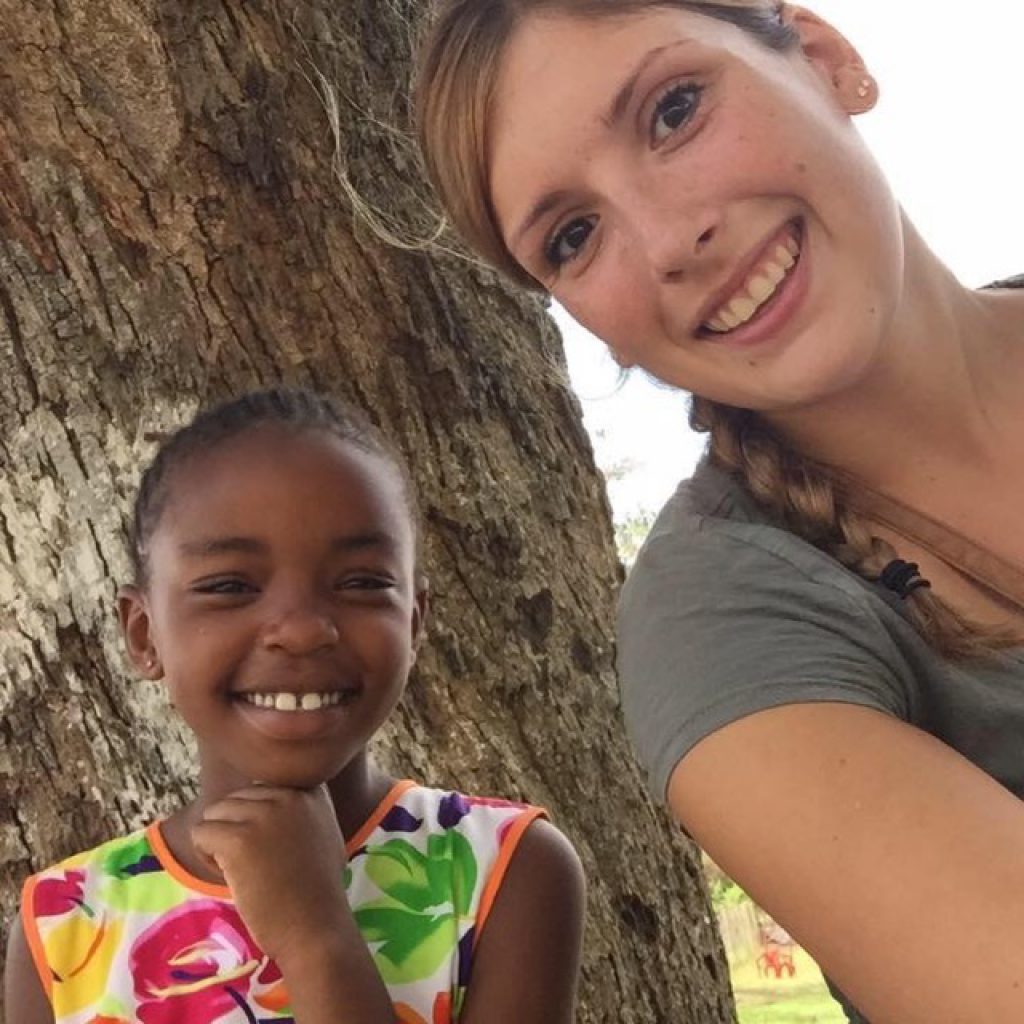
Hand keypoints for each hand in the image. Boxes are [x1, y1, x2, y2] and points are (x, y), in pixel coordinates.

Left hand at [192, 784, 349, 965]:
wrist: (316, 929)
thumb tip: (262, 799)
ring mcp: (264, 816)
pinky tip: (228, 876)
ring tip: (239, 869)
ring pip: (215, 812)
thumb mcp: (323, 835)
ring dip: (218, 840)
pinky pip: (200, 833)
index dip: (258, 818)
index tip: (272, 848)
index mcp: (310, 792)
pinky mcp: (239, 840)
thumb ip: (300, 812)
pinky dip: (206, 855)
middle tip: (253, 862)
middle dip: (235, 828)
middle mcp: (289, 795)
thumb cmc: (316, 892)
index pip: (262, 787)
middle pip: (236, 798)